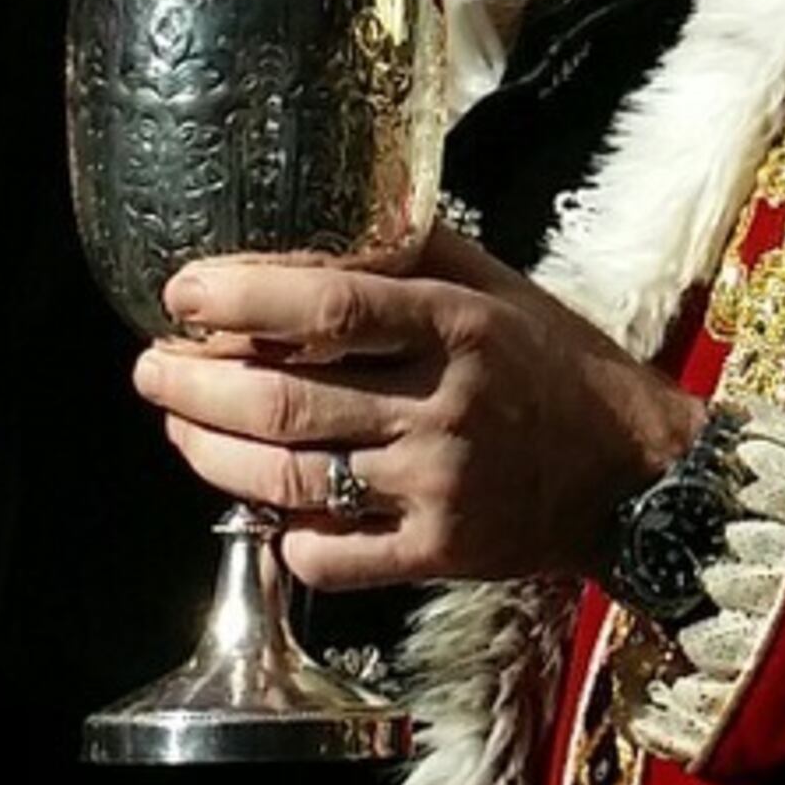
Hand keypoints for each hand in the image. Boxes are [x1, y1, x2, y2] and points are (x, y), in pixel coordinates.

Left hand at [132, 230, 698, 596]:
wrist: (633, 473)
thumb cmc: (555, 364)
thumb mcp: (495, 285)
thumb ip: (406, 256)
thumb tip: (304, 228)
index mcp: (459, 326)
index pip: (329, 311)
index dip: (241, 302)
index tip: (182, 293)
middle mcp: (445, 408)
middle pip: (285, 405)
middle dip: (194, 387)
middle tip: (151, 367)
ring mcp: (438, 489)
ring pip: (288, 482)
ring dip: (210, 453)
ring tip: (179, 425)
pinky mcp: (439, 556)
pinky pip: (327, 556)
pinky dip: (274, 533)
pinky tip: (256, 500)